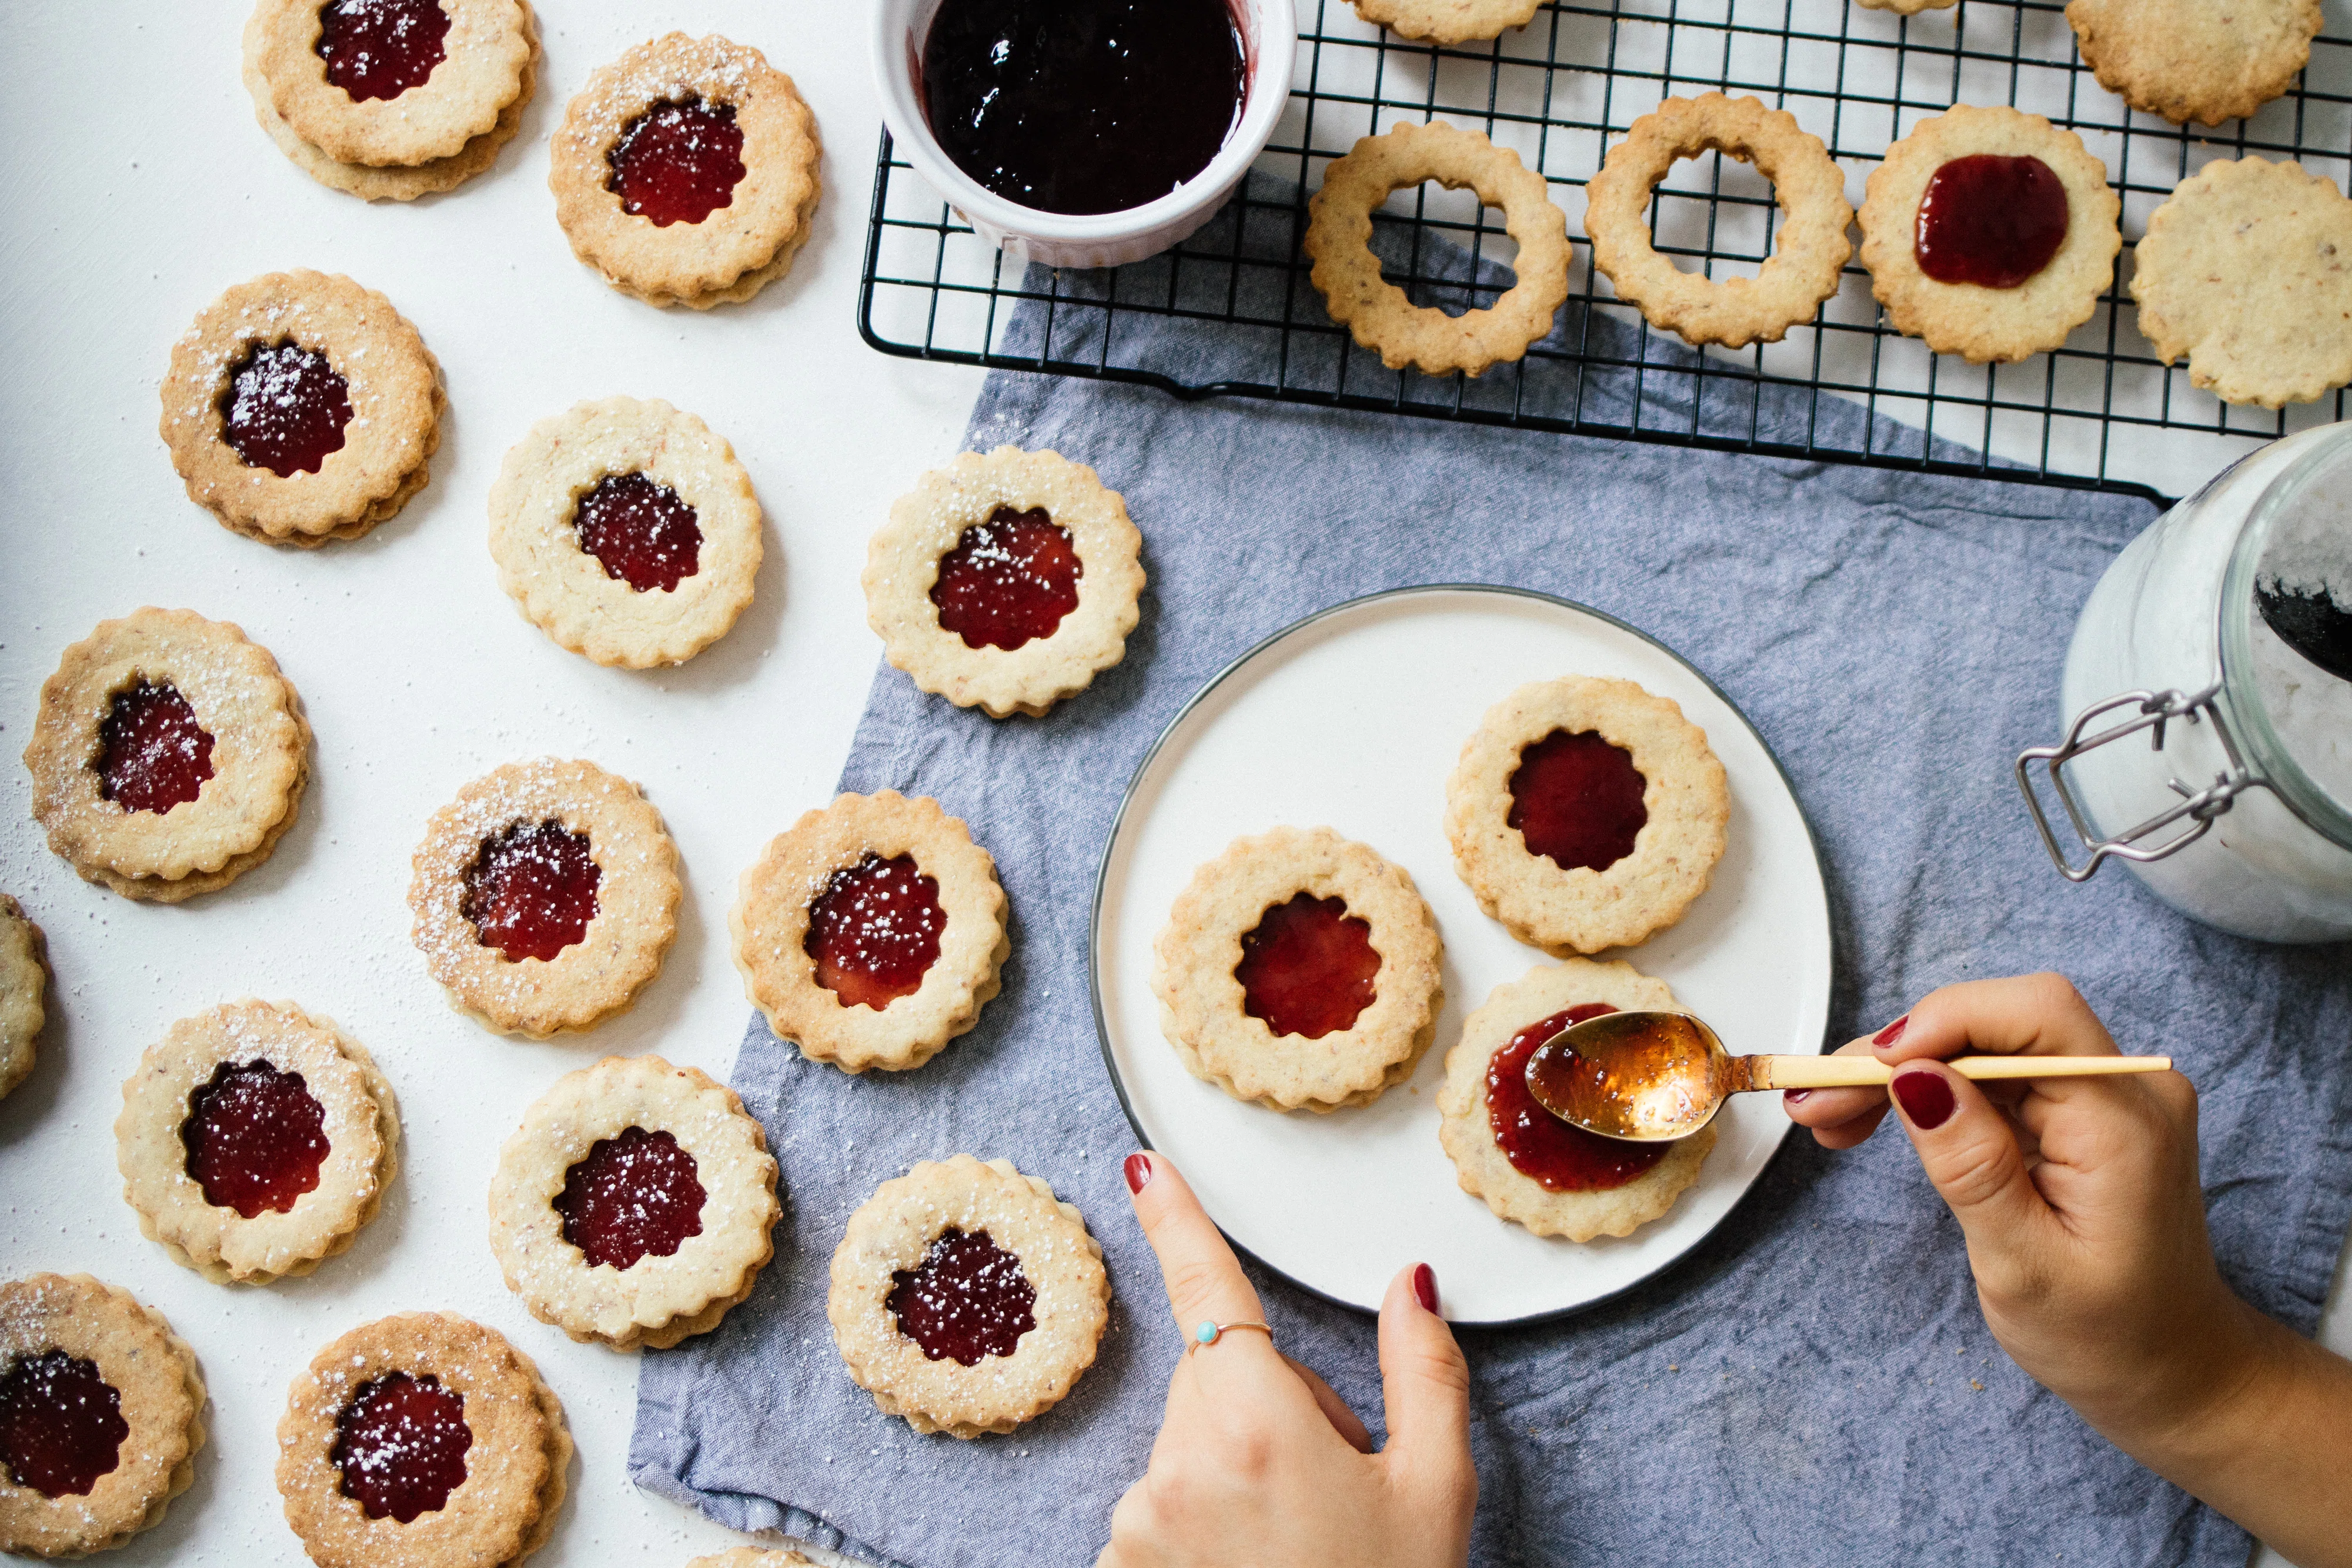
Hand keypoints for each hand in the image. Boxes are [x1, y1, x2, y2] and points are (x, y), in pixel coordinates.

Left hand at [1099, 1151, 1476, 1567]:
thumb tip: (1412, 1285)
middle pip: (1220, 1374)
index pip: (1209, 1290)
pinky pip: (1163, 1505)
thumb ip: (1423, 1373)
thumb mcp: (1433, 1492)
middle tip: (1337, 1482)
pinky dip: (1203, 1520)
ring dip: (1238, 1467)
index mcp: (1252, 1423)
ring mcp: (1138, 1523)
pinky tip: (1257, 1565)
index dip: (1175, 1220)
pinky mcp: (1120, 1564)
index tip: (1141, 1168)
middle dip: (1273, 1402)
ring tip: (1300, 1540)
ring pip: (1192, 1443)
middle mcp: (1176, 1464)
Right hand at [1787, 973, 2351, 1567]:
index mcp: (2125, 1124)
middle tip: (1816, 1099)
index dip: (1946, 1020)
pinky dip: (1925, 1090)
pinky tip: (1869, 1118)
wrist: (2172, 1372)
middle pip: (1998, 1022)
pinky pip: (1990, 1074)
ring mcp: (2101, 1096)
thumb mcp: (2025, 1266)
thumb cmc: (2108, 1336)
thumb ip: (1973, 1166)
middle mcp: (2125, 1091)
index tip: (1868, 1065)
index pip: (2037, 1016)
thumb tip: (1913, 1078)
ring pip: (1982, 1043)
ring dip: (1899, 1070)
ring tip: (1826, 1114)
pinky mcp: (2075, 1111)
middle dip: (1899, 1050)